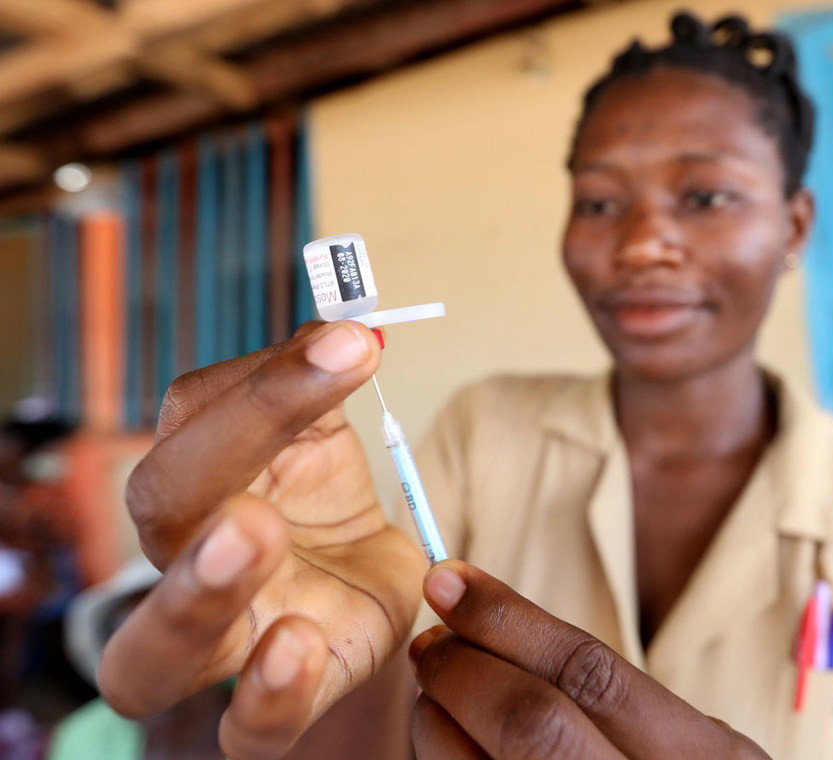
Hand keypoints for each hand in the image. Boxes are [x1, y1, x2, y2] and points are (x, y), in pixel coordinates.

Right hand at [98, 321, 425, 758]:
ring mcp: (224, 642)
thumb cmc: (324, 509)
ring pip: (152, 650)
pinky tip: (305, 645)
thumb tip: (346, 326)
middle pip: (162, 509)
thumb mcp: (321, 439)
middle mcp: (189, 557)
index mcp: (200, 476)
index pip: (199, 415)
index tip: (355, 343)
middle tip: (277, 420)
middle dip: (210, 462)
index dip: (269, 379)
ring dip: (194, 591)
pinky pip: (247, 730)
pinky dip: (267, 698)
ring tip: (253, 534)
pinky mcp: (277, 705)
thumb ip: (316, 385)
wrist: (361, 593)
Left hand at [409, 561, 770, 758]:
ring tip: (433, 693)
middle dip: (465, 669)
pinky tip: (442, 739)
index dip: (507, 618)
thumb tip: (482, 623)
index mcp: (705, 757)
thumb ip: (606, 698)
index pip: (589, 672)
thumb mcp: (683, 742)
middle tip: (430, 643)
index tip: (449, 581)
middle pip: (534, 722)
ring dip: (439, 720)